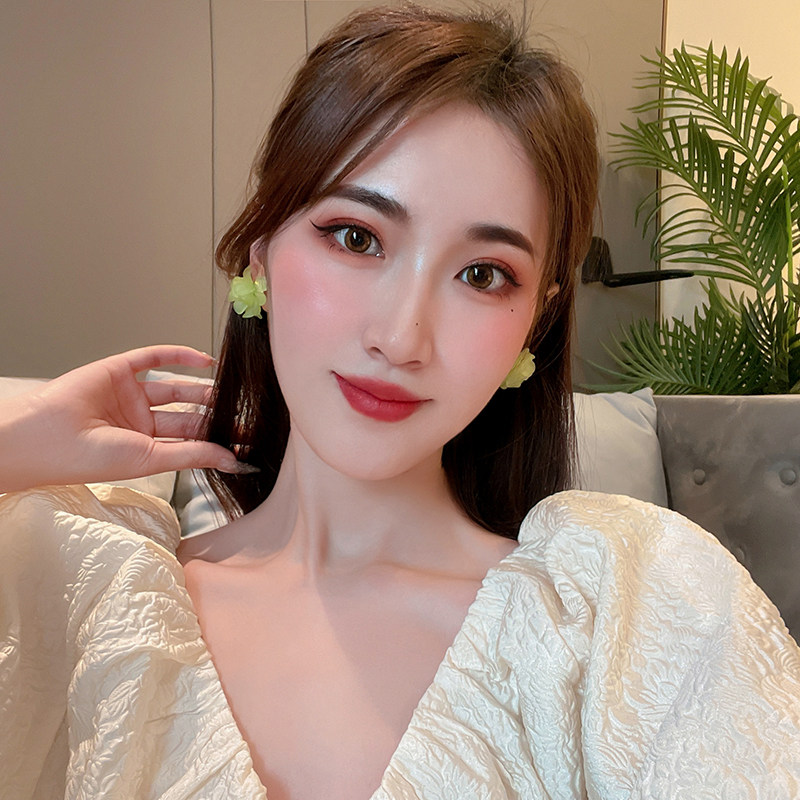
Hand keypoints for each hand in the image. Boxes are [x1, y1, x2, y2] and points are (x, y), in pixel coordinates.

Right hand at [0, 345, 248, 492]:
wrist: (47, 436)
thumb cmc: (90, 457)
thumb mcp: (151, 459)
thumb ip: (192, 455)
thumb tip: (232, 461)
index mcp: (145, 446)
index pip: (190, 441)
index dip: (217, 440)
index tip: (246, 443)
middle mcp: (139, 420)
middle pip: (188, 415)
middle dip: (217, 416)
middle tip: (248, 416)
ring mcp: (130, 394)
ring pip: (176, 387)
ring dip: (205, 389)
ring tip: (234, 391)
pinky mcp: (120, 369)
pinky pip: (154, 357)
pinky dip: (180, 356)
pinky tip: (207, 360)